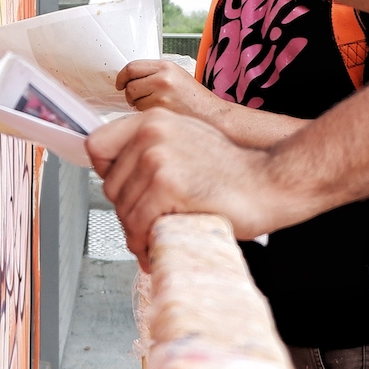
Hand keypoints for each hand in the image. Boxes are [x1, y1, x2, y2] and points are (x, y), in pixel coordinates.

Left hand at [85, 109, 284, 263]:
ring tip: (155, 239)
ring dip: (136, 233)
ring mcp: (158, 158)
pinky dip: (145, 243)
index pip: (97, 147)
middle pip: (110, 186)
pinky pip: (139, 224)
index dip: (107, 175)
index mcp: (151, 120)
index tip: (123, 192)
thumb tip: (120, 175)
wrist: (271, 182)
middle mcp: (150, 133)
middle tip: (147, 226)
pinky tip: (158, 247)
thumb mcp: (186, 140)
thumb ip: (152, 149)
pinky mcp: (168, 185)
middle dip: (127, 212)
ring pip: (123, 209)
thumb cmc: (232, 170)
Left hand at [116, 58, 219, 119]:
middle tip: (138, 99)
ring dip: (137, 105)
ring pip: (133, 99)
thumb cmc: (194, 99)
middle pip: (129, 84)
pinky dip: (145, 114)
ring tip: (155, 106)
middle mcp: (163, 77)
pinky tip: (159, 113)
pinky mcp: (161, 110)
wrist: (213, 115)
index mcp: (166, 66)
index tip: (120, 83)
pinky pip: (141, 112)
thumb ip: (153, 74)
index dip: (122, 77)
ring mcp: (161, 94)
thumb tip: (128, 79)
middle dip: (129, 93)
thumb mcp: (176, 76)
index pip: (132, 67)